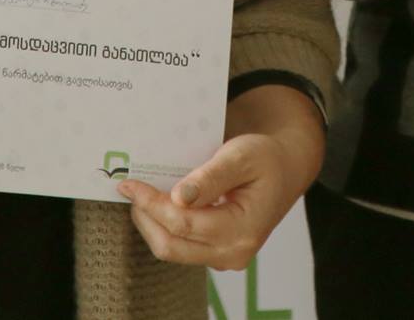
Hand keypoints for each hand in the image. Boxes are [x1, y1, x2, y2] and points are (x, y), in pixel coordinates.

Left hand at [117, 85, 322, 270]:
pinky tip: (159, 203)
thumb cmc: (265, 159)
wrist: (285, 170)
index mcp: (243, 230)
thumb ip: (210, 177)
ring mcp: (224, 257)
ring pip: (172, 250)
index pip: (183, 223)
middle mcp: (233, 253)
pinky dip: (165, 226)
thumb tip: (178, 197)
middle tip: (129, 188)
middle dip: (145, 217)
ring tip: (140, 195)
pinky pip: (181, 246)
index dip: (151, 203)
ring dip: (151, 223)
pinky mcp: (216, 253)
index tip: (128, 183)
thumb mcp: (241, 156)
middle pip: (172, 245)